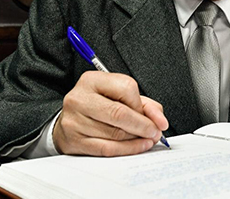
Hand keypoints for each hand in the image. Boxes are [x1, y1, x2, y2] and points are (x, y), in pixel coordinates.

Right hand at [53, 71, 168, 155]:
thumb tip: (160, 120)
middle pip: (119, 113)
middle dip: (143, 125)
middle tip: (155, 131)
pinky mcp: (74, 141)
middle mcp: (80, 98)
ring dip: (137, 138)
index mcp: (92, 80)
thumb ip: (144, 104)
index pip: (126, 88)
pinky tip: (139, 146)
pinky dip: (128, 149)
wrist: (69, 120)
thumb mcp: (119, 96)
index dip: (142, 105)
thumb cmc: (99, 105)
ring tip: (148, 138)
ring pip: (115, 134)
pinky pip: (107, 148)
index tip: (152, 115)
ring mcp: (74, 120)